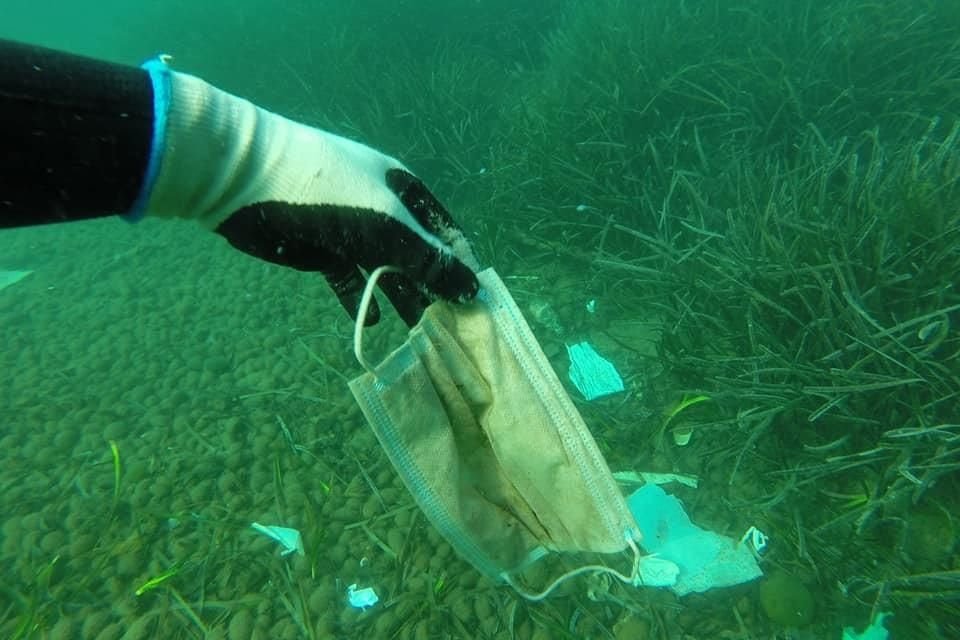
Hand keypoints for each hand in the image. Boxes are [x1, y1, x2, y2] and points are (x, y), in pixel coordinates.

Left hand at [143, 68, 478, 325]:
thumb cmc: (325, 192)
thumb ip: (428, 260)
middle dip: (431, 287)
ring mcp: (350, 229)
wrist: (245, 178)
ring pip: (384, 269)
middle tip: (445, 326)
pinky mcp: (321, 248)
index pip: (445, 231)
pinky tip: (368, 322)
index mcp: (403, 191)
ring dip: (400, 298)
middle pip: (416, 254)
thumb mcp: (386, 226)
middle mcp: (381, 208)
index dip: (461, 264)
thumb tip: (474, 287)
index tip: (472, 302)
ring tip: (415, 332)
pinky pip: (349, 278)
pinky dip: (359, 299)